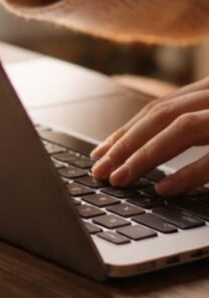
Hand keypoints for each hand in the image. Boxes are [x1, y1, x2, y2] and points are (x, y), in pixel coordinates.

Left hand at [90, 77, 208, 194]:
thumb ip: (198, 127)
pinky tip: (162, 189)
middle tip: (100, 170)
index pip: (160, 108)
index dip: (128, 130)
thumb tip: (152, 148)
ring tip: (119, 179)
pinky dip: (186, 174)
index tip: (101, 153)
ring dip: (145, 155)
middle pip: (162, 115)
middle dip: (126, 143)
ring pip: (182, 127)